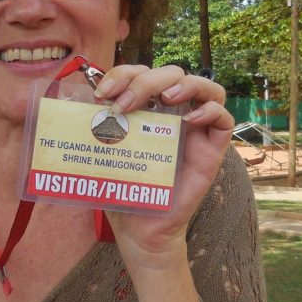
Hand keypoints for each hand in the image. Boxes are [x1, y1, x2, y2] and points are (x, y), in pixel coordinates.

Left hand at [92, 64, 234, 264]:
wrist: (138, 228)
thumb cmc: (121, 187)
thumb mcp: (104, 150)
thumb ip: (96, 125)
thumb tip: (77, 99)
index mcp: (146, 108)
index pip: (141, 73)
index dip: (122, 74)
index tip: (101, 94)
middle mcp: (173, 113)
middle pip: (172, 74)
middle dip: (146, 81)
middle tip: (123, 105)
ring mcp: (195, 129)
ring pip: (206, 87)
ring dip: (186, 84)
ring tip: (167, 98)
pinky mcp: (212, 150)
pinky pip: (224, 119)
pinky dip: (210, 111)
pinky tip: (189, 121)